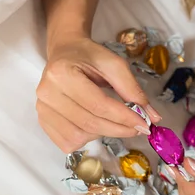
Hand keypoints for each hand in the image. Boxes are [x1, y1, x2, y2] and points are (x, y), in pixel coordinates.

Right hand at [36, 35, 160, 152]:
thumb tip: (153, 117)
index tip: (145, 124)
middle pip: (89, 123)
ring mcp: (41, 109)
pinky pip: (67, 142)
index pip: (98, 105)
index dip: (124, 117)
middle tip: (139, 128)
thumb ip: (133, 89)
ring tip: (115, 122)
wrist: (65, 52)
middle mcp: (47, 94)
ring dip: (104, 134)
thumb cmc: (90, 57)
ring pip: (79, 136)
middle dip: (119, 129)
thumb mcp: (115, 64)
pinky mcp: (42, 121)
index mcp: (63, 74)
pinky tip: (97, 125)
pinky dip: (88, 138)